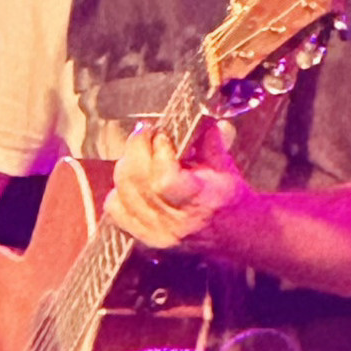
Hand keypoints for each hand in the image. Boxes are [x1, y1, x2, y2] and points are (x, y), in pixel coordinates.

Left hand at [104, 121, 246, 250]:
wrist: (234, 233)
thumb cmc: (228, 196)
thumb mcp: (225, 163)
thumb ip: (207, 138)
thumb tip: (192, 112)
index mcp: (200, 201)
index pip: (165, 180)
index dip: (159, 152)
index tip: (164, 135)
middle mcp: (175, 222)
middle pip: (137, 181)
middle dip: (137, 147)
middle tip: (147, 133)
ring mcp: (157, 233)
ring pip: (123, 191)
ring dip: (128, 164)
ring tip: (141, 153)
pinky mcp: (144, 238)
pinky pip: (116, 209)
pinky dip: (120, 190)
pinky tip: (135, 180)